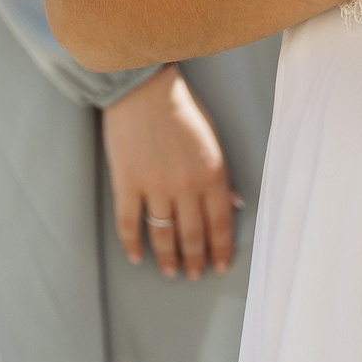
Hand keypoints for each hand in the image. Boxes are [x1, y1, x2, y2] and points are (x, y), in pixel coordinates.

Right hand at [102, 65, 237, 280]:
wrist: (142, 87)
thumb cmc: (180, 108)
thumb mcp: (212, 138)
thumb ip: (221, 175)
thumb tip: (234, 205)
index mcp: (211, 173)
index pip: (221, 223)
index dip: (221, 249)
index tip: (219, 266)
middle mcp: (185, 185)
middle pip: (193, 235)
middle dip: (195, 259)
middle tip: (193, 274)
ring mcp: (154, 186)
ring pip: (163, 235)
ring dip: (168, 258)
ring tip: (170, 271)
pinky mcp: (127, 183)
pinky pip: (129, 223)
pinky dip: (132, 244)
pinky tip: (137, 258)